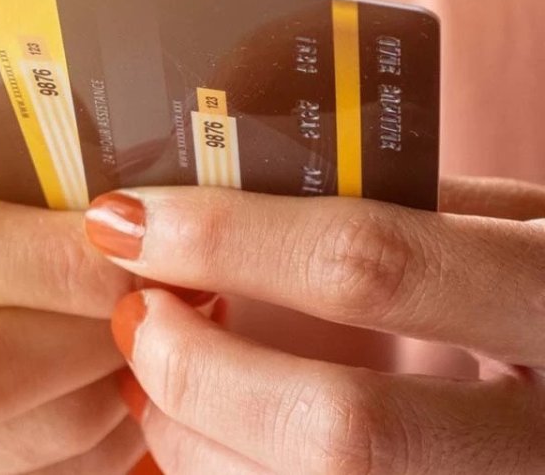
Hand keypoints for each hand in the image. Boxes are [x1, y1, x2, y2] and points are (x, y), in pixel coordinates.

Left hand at [86, 177, 544, 473]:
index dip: (228, 243)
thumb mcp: (516, 230)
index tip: (128, 220)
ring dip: (195, 443)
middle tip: (134, 318)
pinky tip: (202, 439)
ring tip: (151, 383)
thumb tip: (234, 188)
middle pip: (339, 431)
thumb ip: (402, 212)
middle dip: (200, 372)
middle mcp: (543, 438)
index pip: (371, 268)